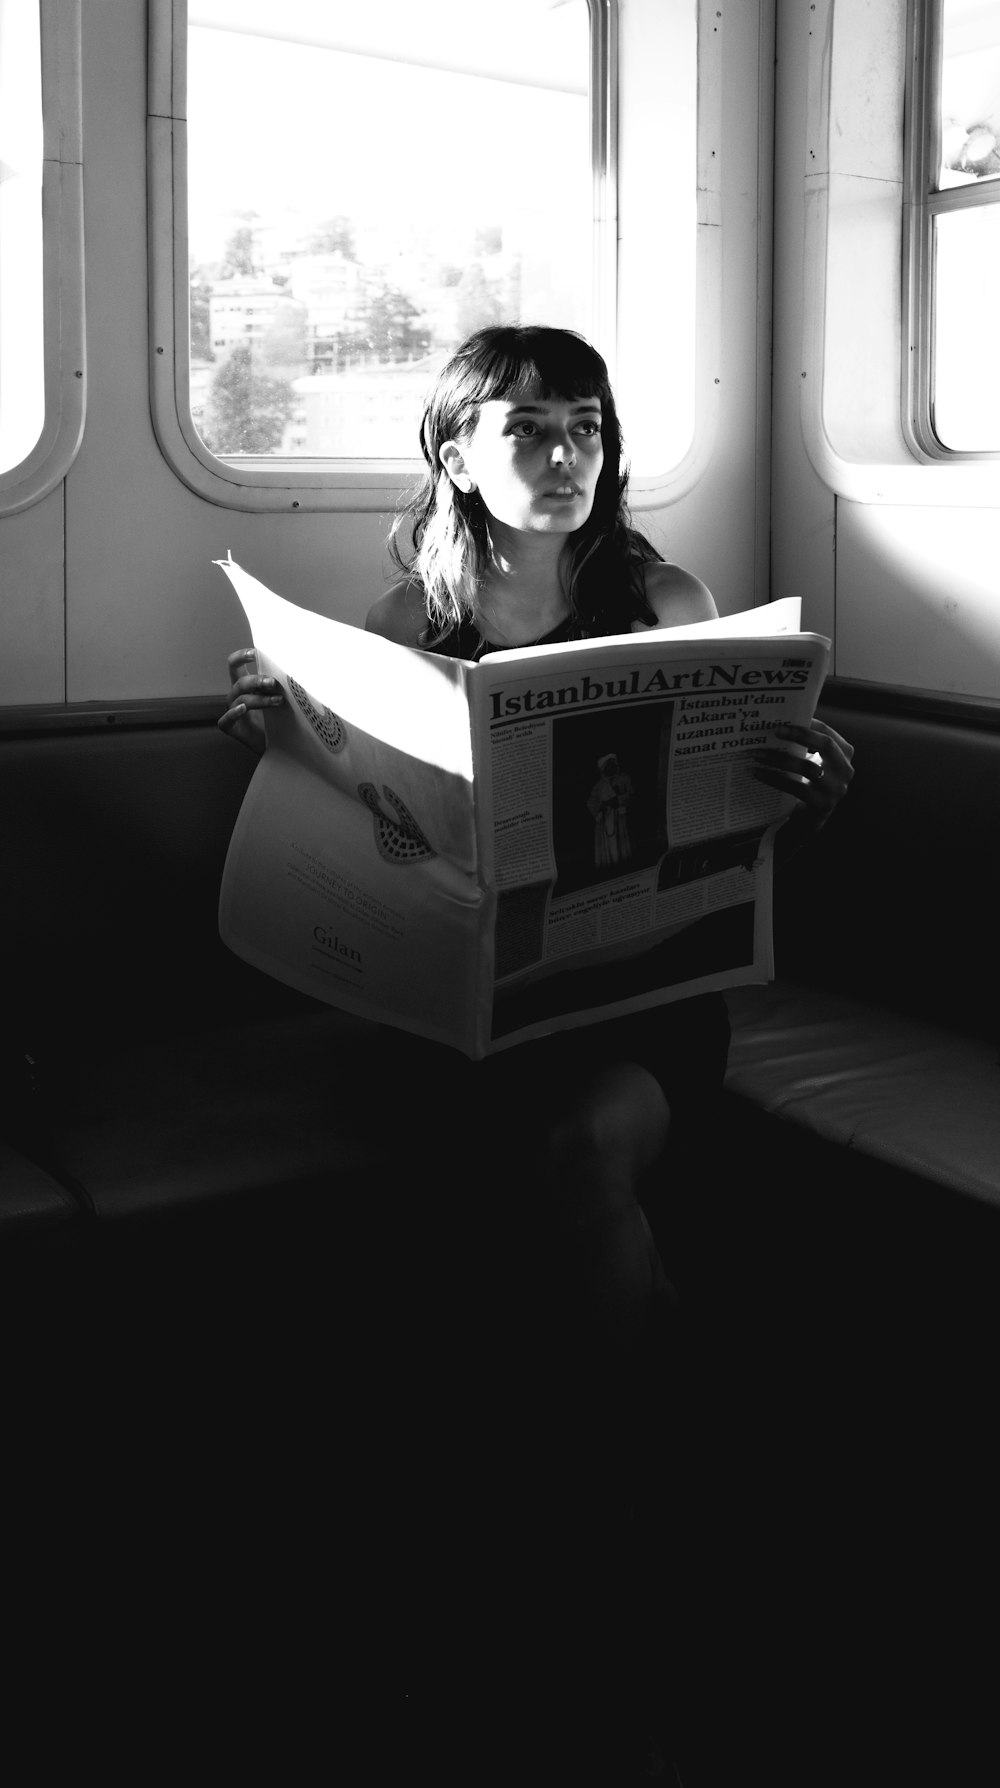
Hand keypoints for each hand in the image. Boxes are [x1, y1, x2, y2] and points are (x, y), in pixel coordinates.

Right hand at [218, 647, 283, 754]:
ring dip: (259, 698)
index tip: (255, 653)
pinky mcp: (230, 727)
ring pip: (240, 699)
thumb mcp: (284, 698)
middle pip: (240, 682)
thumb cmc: (282, 718)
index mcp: (245, 684)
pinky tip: (243, 708)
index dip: (241, 656)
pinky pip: (226, 719)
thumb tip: (301, 668)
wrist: (281, 746)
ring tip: (278, 701)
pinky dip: (234, 712)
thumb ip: (285, 684)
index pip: (235, 664)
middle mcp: (236, 695)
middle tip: (274, 683)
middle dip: (257, 680)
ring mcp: (232, 711)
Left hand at [753, 719, 854, 834]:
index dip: (808, 724)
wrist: (809, 818)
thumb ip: (805, 745)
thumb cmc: (809, 782)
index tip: (785, 720)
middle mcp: (845, 769)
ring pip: (808, 768)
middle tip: (774, 731)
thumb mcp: (813, 762)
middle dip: (800, 735)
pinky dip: (775, 778)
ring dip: (780, 759)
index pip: (827, 732)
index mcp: (844, 753)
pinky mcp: (823, 804)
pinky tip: (758, 773)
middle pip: (825, 745)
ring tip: (758, 754)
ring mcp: (836, 788)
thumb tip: (777, 724)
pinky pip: (796, 787)